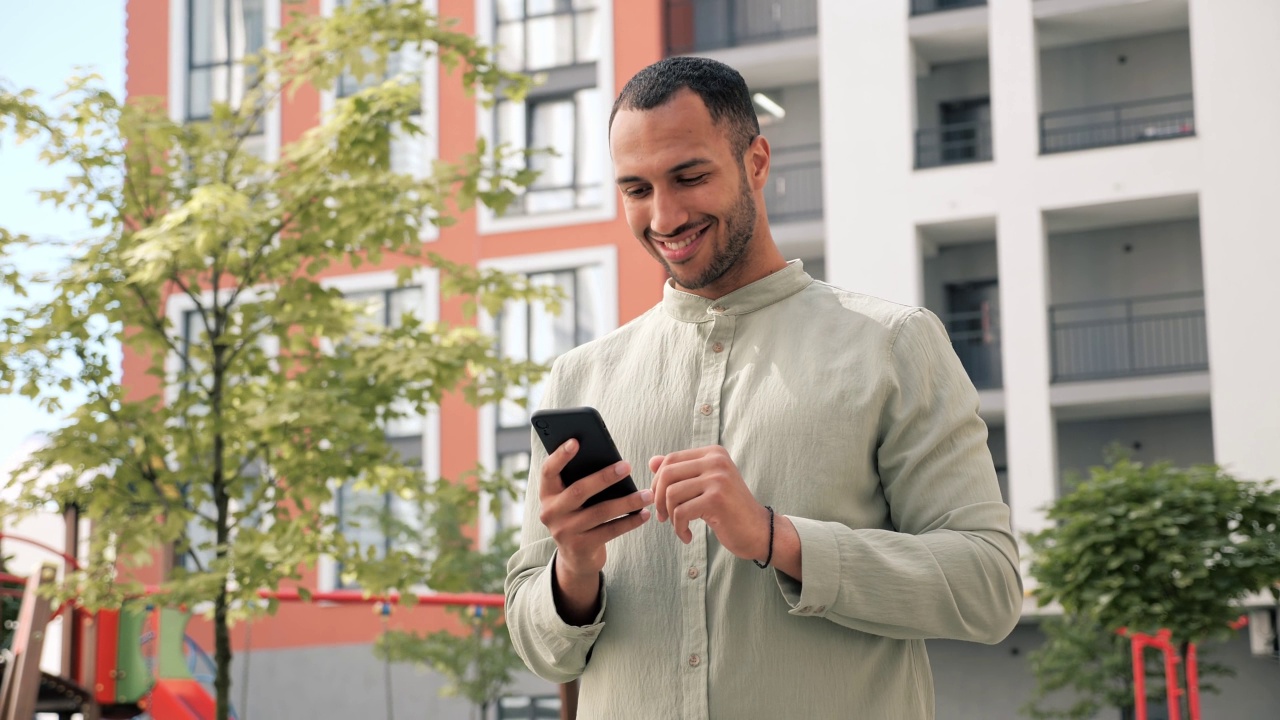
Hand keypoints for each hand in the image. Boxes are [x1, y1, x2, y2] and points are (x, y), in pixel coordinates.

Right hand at [539, 438, 651, 622]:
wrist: (575, 557)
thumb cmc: (579, 515)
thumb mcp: (572, 500)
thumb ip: (581, 480)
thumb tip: (611, 461)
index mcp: (547, 494)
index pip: (548, 471)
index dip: (560, 455)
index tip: (576, 441)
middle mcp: (550, 512)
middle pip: (579, 490)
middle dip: (604, 477)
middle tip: (627, 466)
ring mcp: (564, 532)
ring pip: (599, 512)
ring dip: (627, 501)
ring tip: (647, 493)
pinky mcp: (581, 547)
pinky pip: (610, 531)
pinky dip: (630, 521)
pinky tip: (644, 513)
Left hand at [649, 446, 770, 563]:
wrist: (759, 531)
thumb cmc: (730, 510)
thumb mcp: (705, 485)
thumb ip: (681, 472)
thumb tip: (651, 461)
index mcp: (713, 453)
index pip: (671, 459)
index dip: (657, 482)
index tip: (660, 502)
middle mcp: (716, 461)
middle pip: (667, 474)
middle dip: (658, 499)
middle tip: (663, 517)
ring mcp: (717, 479)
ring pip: (672, 494)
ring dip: (670, 516)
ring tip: (679, 526)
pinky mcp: (716, 499)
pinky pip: (681, 512)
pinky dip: (679, 528)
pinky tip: (687, 536)